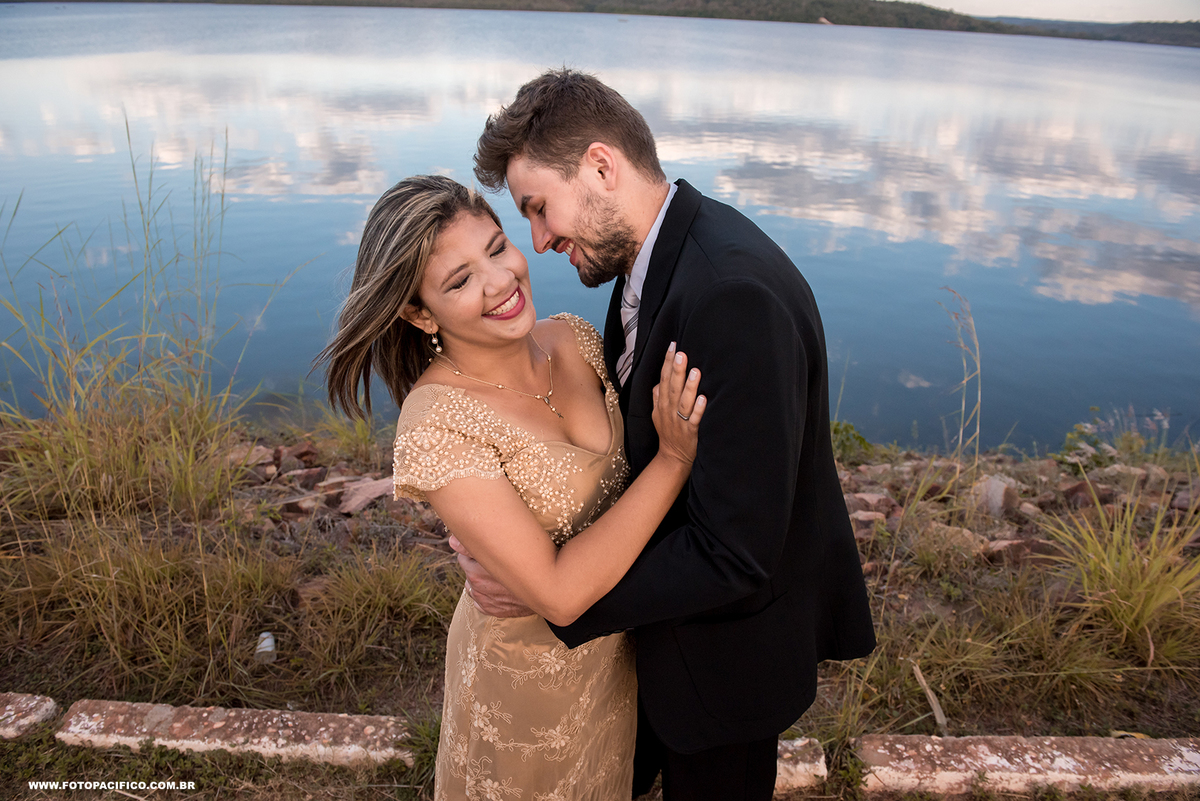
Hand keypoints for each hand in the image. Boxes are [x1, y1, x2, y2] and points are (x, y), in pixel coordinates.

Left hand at [448, 535, 535, 617]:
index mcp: (475, 573)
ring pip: (474, 586)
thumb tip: (451, 541)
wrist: (547, 591)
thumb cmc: (527, 564)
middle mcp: (477, 589)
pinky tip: (499, 588)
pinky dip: (486, 594)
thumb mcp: (501, 550)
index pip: (464, 556)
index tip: (488, 550)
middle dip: (478, 565)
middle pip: (469, 570)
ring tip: (499, 575)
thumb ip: (472, 545)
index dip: (476, 551)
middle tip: (496, 561)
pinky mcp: (492, 610)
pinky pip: (480, 601)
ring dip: (482, 580)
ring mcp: (484, 601)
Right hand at [651, 342, 705, 465]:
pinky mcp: (691, 432)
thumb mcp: (658, 413)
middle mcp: (669, 410)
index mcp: (662, 403)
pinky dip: (699, 410)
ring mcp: (679, 421)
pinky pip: (694, 420)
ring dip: (689, 387)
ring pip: (683, 402)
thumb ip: (657, 396)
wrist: (672, 457)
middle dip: (676, 369)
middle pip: (672, 387)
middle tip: (681, 353)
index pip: (663, 378)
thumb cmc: (669, 432)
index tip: (673, 346)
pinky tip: (704, 398)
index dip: (667, 362)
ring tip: (695, 371)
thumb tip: (659, 379)